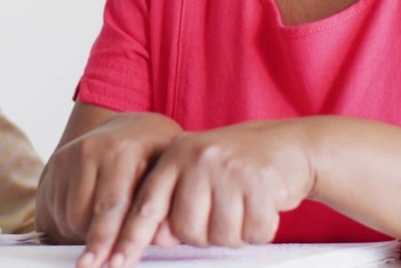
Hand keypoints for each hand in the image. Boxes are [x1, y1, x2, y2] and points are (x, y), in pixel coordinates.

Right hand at [35, 112, 181, 261]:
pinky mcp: (56, 162)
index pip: (114, 206)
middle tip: (97, 265)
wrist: (133, 127)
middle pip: (85, 214)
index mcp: (124, 151)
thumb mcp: (166, 173)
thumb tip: (155, 243)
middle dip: (95, 245)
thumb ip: (159, 206)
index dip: (114, 240)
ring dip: (81, 234)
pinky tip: (87, 223)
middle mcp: (92, 149)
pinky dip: (69, 224)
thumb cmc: (156, 157)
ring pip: (68, 215)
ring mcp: (70, 155)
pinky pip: (55, 208)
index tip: (114, 265)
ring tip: (102, 238)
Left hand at [105, 120, 318, 267]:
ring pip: (221, 236)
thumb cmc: (233, 166)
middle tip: (221, 214)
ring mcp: (230, 168)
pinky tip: (262, 206)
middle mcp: (198, 158)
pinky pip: (253, 232)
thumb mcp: (195, 173)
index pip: (146, 205)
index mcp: (175, 156)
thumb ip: (171, 202)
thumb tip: (157, 238)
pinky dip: (260, 229)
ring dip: (235, 233)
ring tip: (242, 206)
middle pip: (187, 230)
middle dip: (204, 234)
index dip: (130, 238)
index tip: (113, 263)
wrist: (287, 144)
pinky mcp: (261, 181)